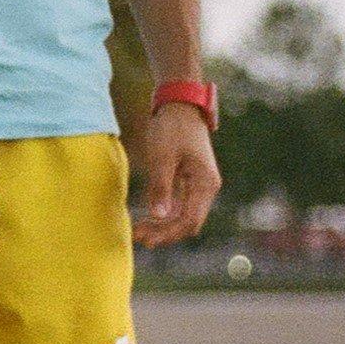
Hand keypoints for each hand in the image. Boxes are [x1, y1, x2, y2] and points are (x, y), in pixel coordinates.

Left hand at [130, 101, 220, 248]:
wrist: (179, 104)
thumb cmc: (172, 127)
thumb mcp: (163, 156)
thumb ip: (161, 187)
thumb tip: (158, 216)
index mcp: (205, 183)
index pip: (189, 220)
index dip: (168, 234)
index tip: (146, 239)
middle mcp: (207, 188)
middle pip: (187, 222)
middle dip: (164, 233)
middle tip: (137, 237)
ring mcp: (199, 185)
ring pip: (183, 216)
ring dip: (163, 226)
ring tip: (139, 231)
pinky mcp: (190, 181)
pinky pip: (180, 205)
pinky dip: (165, 214)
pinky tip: (148, 218)